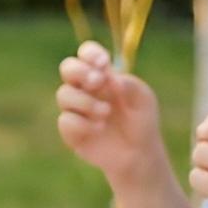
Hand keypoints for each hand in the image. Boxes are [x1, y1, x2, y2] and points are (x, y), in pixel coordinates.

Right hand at [56, 43, 163, 186]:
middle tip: (98, 82)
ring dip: (85, 101)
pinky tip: (99, 129)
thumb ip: (129, 85)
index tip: (104, 63)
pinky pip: (66, 120)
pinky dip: (83, 123)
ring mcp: (75, 109)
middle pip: (67, 68)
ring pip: (64, 94)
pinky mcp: (70, 130)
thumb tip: (111, 78)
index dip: (90, 53)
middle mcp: (85, 89)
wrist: (138, 154)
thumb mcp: (143, 100)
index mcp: (102, 75)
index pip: (87, 54)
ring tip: (105, 113)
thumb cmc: (141, 121)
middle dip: (79, 71)